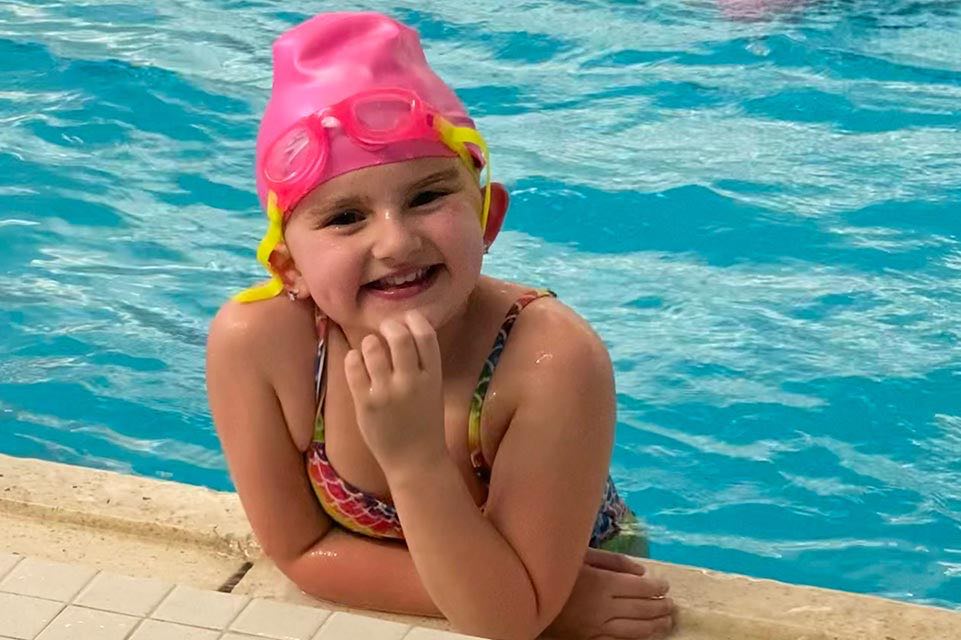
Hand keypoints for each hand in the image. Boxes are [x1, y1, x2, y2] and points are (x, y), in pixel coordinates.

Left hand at [343, 311, 446, 473]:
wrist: (415, 461)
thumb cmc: (424, 424)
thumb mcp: (433, 391)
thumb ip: (422, 365)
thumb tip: (403, 332)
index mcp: (433, 377)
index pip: (426, 336)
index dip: (415, 319)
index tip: (407, 318)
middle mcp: (411, 381)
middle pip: (399, 337)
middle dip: (390, 326)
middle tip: (385, 329)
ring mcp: (387, 392)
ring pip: (373, 348)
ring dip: (370, 343)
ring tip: (371, 348)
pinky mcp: (366, 403)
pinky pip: (353, 368)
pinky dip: (353, 358)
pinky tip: (357, 361)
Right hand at [544, 548, 674, 639]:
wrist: (528, 598)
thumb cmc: (558, 571)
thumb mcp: (583, 556)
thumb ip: (613, 561)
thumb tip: (642, 571)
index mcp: (602, 583)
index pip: (639, 587)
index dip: (657, 587)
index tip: (665, 586)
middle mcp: (603, 607)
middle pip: (641, 609)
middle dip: (660, 607)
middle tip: (672, 605)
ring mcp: (596, 627)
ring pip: (634, 630)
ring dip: (655, 626)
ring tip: (667, 622)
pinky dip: (636, 639)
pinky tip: (646, 636)